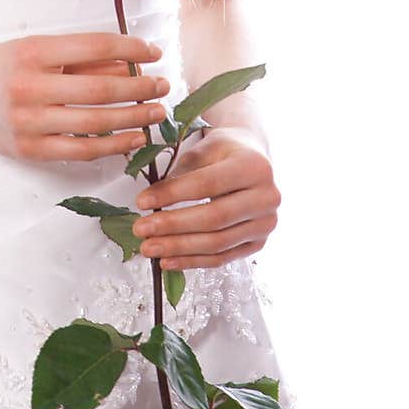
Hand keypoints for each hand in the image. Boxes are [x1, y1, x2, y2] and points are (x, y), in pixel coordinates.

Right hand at [0, 33, 170, 162]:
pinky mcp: (31, 150)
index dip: (130, 49)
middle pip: (100, 89)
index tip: (155, 51)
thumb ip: (79, 56)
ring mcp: (30, 122)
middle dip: (140, 87)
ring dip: (134, 118)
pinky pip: (81, 150)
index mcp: (33, 52)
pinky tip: (134, 138)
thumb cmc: (3, 67)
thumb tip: (131, 63)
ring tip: (156, 111)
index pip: (94, 47)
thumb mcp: (36, 48)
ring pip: (95, 122)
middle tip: (163, 85)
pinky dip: (112, 145)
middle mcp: (30, 87)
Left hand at [131, 125, 280, 269]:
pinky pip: (222, 258)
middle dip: (173, 226)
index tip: (141, 201)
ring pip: (217, 243)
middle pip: (214, 218)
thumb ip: (180, 172)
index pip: (207, 184)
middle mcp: (267, 197)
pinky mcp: (258, 243)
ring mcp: (266, 224)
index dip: (172, 194)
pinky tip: (167, 261)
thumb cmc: (225, 150)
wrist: (252, 159)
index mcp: (254, 166)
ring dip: (179, 249)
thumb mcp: (204, 147)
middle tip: (140, 229)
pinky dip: (192, 261)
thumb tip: (149, 201)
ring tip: (148, 248)